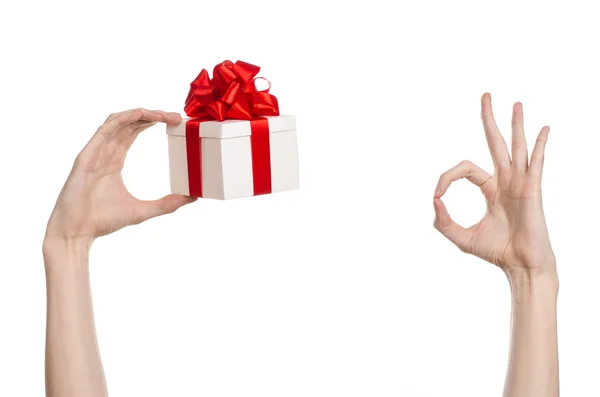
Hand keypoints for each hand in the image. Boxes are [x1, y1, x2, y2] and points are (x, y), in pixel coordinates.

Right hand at [45, 108, 195, 246]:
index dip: (152, 122)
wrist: (76, 232)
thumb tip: (193, 197)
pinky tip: (139, 114)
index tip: (174, 121)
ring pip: (118, 122)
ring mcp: (94, 153)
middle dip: (152, 115)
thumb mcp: (143, 210)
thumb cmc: (103, 221)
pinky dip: (122, 120)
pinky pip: (104, 131)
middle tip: (176, 115)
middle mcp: (104, 152)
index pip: (133, 132)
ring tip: (163, 114)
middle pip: (129, 123)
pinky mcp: (86, 157)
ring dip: (141, 114)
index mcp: (114, 160)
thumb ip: (168, 204)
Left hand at [433, 93, 555, 275]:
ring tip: (515, 103)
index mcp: (490, 189)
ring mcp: (520, 184)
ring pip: (516, 147)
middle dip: (488, 119)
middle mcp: (506, 181)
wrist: (520, 266)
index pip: (465, 169)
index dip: (446, 177)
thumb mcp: (460, 236)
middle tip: (485, 95)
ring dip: (515, 125)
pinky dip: (540, 146)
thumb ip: (443, 221)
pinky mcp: (532, 191)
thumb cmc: (496, 252)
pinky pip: (536, 163)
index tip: (436, 194)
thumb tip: (433, 199)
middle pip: (495, 142)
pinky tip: (543, 129)